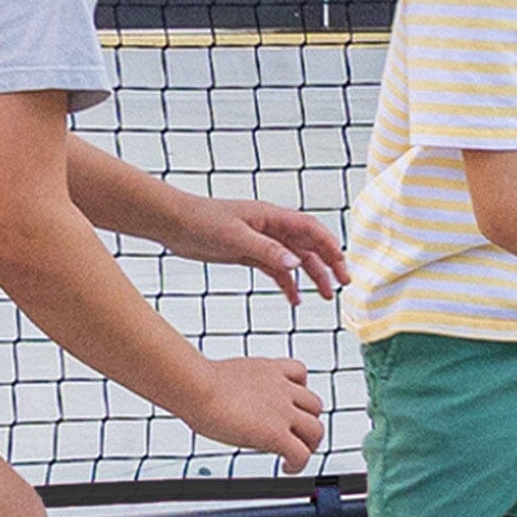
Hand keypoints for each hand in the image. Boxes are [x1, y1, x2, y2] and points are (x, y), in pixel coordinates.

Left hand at [166, 197, 346, 304]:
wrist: (173, 223)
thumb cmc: (201, 221)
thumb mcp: (235, 237)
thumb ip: (267, 251)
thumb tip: (295, 265)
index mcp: (272, 217)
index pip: (312, 230)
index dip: (331, 248)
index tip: (342, 269)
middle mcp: (272, 228)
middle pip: (310, 246)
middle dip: (329, 264)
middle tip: (343, 285)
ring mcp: (262, 241)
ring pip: (296, 260)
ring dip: (312, 277)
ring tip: (326, 296)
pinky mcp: (251, 254)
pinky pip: (277, 271)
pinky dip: (288, 285)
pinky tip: (294, 300)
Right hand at [184, 354, 324, 472]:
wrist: (195, 386)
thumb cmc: (195, 382)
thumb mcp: (223, 375)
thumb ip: (234, 386)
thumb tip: (216, 398)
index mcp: (268, 370)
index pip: (299, 373)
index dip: (299, 392)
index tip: (291, 406)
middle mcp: (281, 388)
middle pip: (315, 405)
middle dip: (307, 422)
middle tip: (295, 436)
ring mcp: (283, 411)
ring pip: (316, 430)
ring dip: (309, 445)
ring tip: (293, 455)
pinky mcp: (277, 433)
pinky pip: (302, 454)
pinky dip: (299, 465)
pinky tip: (286, 468)